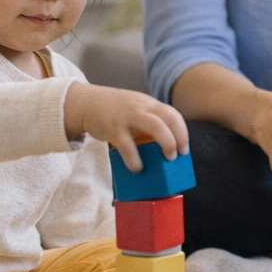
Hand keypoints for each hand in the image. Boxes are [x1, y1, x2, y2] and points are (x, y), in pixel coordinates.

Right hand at [64, 82, 189, 171]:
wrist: (88, 103)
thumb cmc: (116, 110)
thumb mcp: (136, 109)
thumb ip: (150, 120)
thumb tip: (166, 145)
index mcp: (149, 104)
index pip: (172, 114)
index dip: (182, 131)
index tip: (184, 148)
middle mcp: (142, 108)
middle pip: (169, 117)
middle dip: (179, 137)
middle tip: (178, 155)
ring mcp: (128, 117)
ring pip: (155, 125)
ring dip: (166, 142)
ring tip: (167, 158)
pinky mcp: (114, 128)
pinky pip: (128, 145)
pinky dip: (135, 159)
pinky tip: (138, 168)